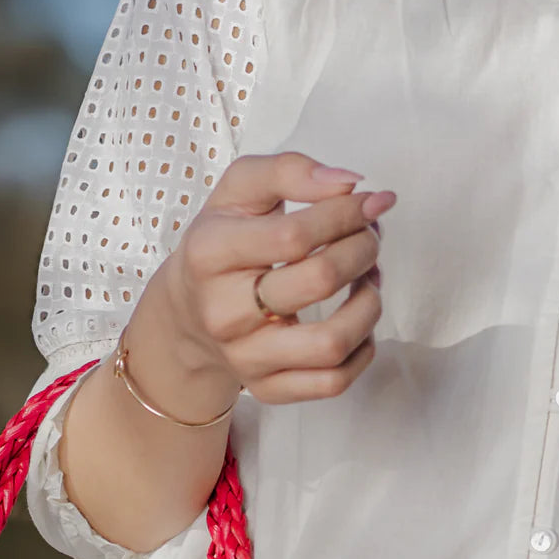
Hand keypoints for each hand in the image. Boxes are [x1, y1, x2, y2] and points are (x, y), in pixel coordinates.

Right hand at [161, 151, 396, 403]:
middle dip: (363, 249)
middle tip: (369, 235)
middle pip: (320, 281)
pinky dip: (363, 350)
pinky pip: (333, 382)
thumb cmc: (222, 242)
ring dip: (370, 304)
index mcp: (209, 253)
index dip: (346, 214)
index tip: (372, 201)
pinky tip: (358, 321)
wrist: (186, 311)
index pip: (294, 235)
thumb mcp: (238, 191)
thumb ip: (288, 171)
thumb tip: (350, 184)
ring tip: (369, 278)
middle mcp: (222, 311)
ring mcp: (244, 356)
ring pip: (332, 343)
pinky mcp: (266, 388)